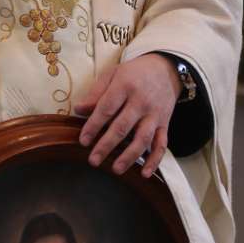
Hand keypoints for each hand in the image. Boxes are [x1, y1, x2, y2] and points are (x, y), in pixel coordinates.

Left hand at [74, 54, 178, 175]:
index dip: (94, 126)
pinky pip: (161, 144)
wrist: (165, 69)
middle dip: (107, 145)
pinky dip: (154, 160)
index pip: (107, 108)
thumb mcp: (113, 74)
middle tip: (93, 161)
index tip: (83, 141)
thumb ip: (96, 93)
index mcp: (125, 86)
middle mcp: (141, 101)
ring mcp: (155, 114)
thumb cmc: (133, 73)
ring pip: (143, 138)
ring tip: (115, 169)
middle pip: (123, 127)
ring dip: (129, 156)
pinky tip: (144, 173)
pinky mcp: (165, 124)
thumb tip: (78, 109)